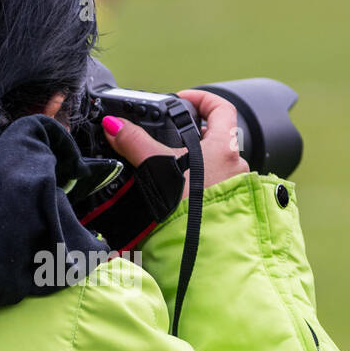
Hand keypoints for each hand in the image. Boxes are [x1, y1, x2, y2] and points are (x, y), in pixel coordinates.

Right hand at [101, 89, 249, 197]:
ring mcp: (232, 188)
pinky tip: (173, 191)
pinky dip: (194, 184)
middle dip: (191, 135)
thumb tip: (114, 126)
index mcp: (224, 147)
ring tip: (166, 166)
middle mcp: (234, 166)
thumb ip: (134, 142)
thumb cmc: (187, 209)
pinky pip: (210, 186)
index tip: (183, 99)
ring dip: (192, 161)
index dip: (202, 98)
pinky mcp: (223, 208)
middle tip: (168, 136)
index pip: (222, 108)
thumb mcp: (156, 167)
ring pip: (213, 164)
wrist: (199, 252)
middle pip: (215, 137)